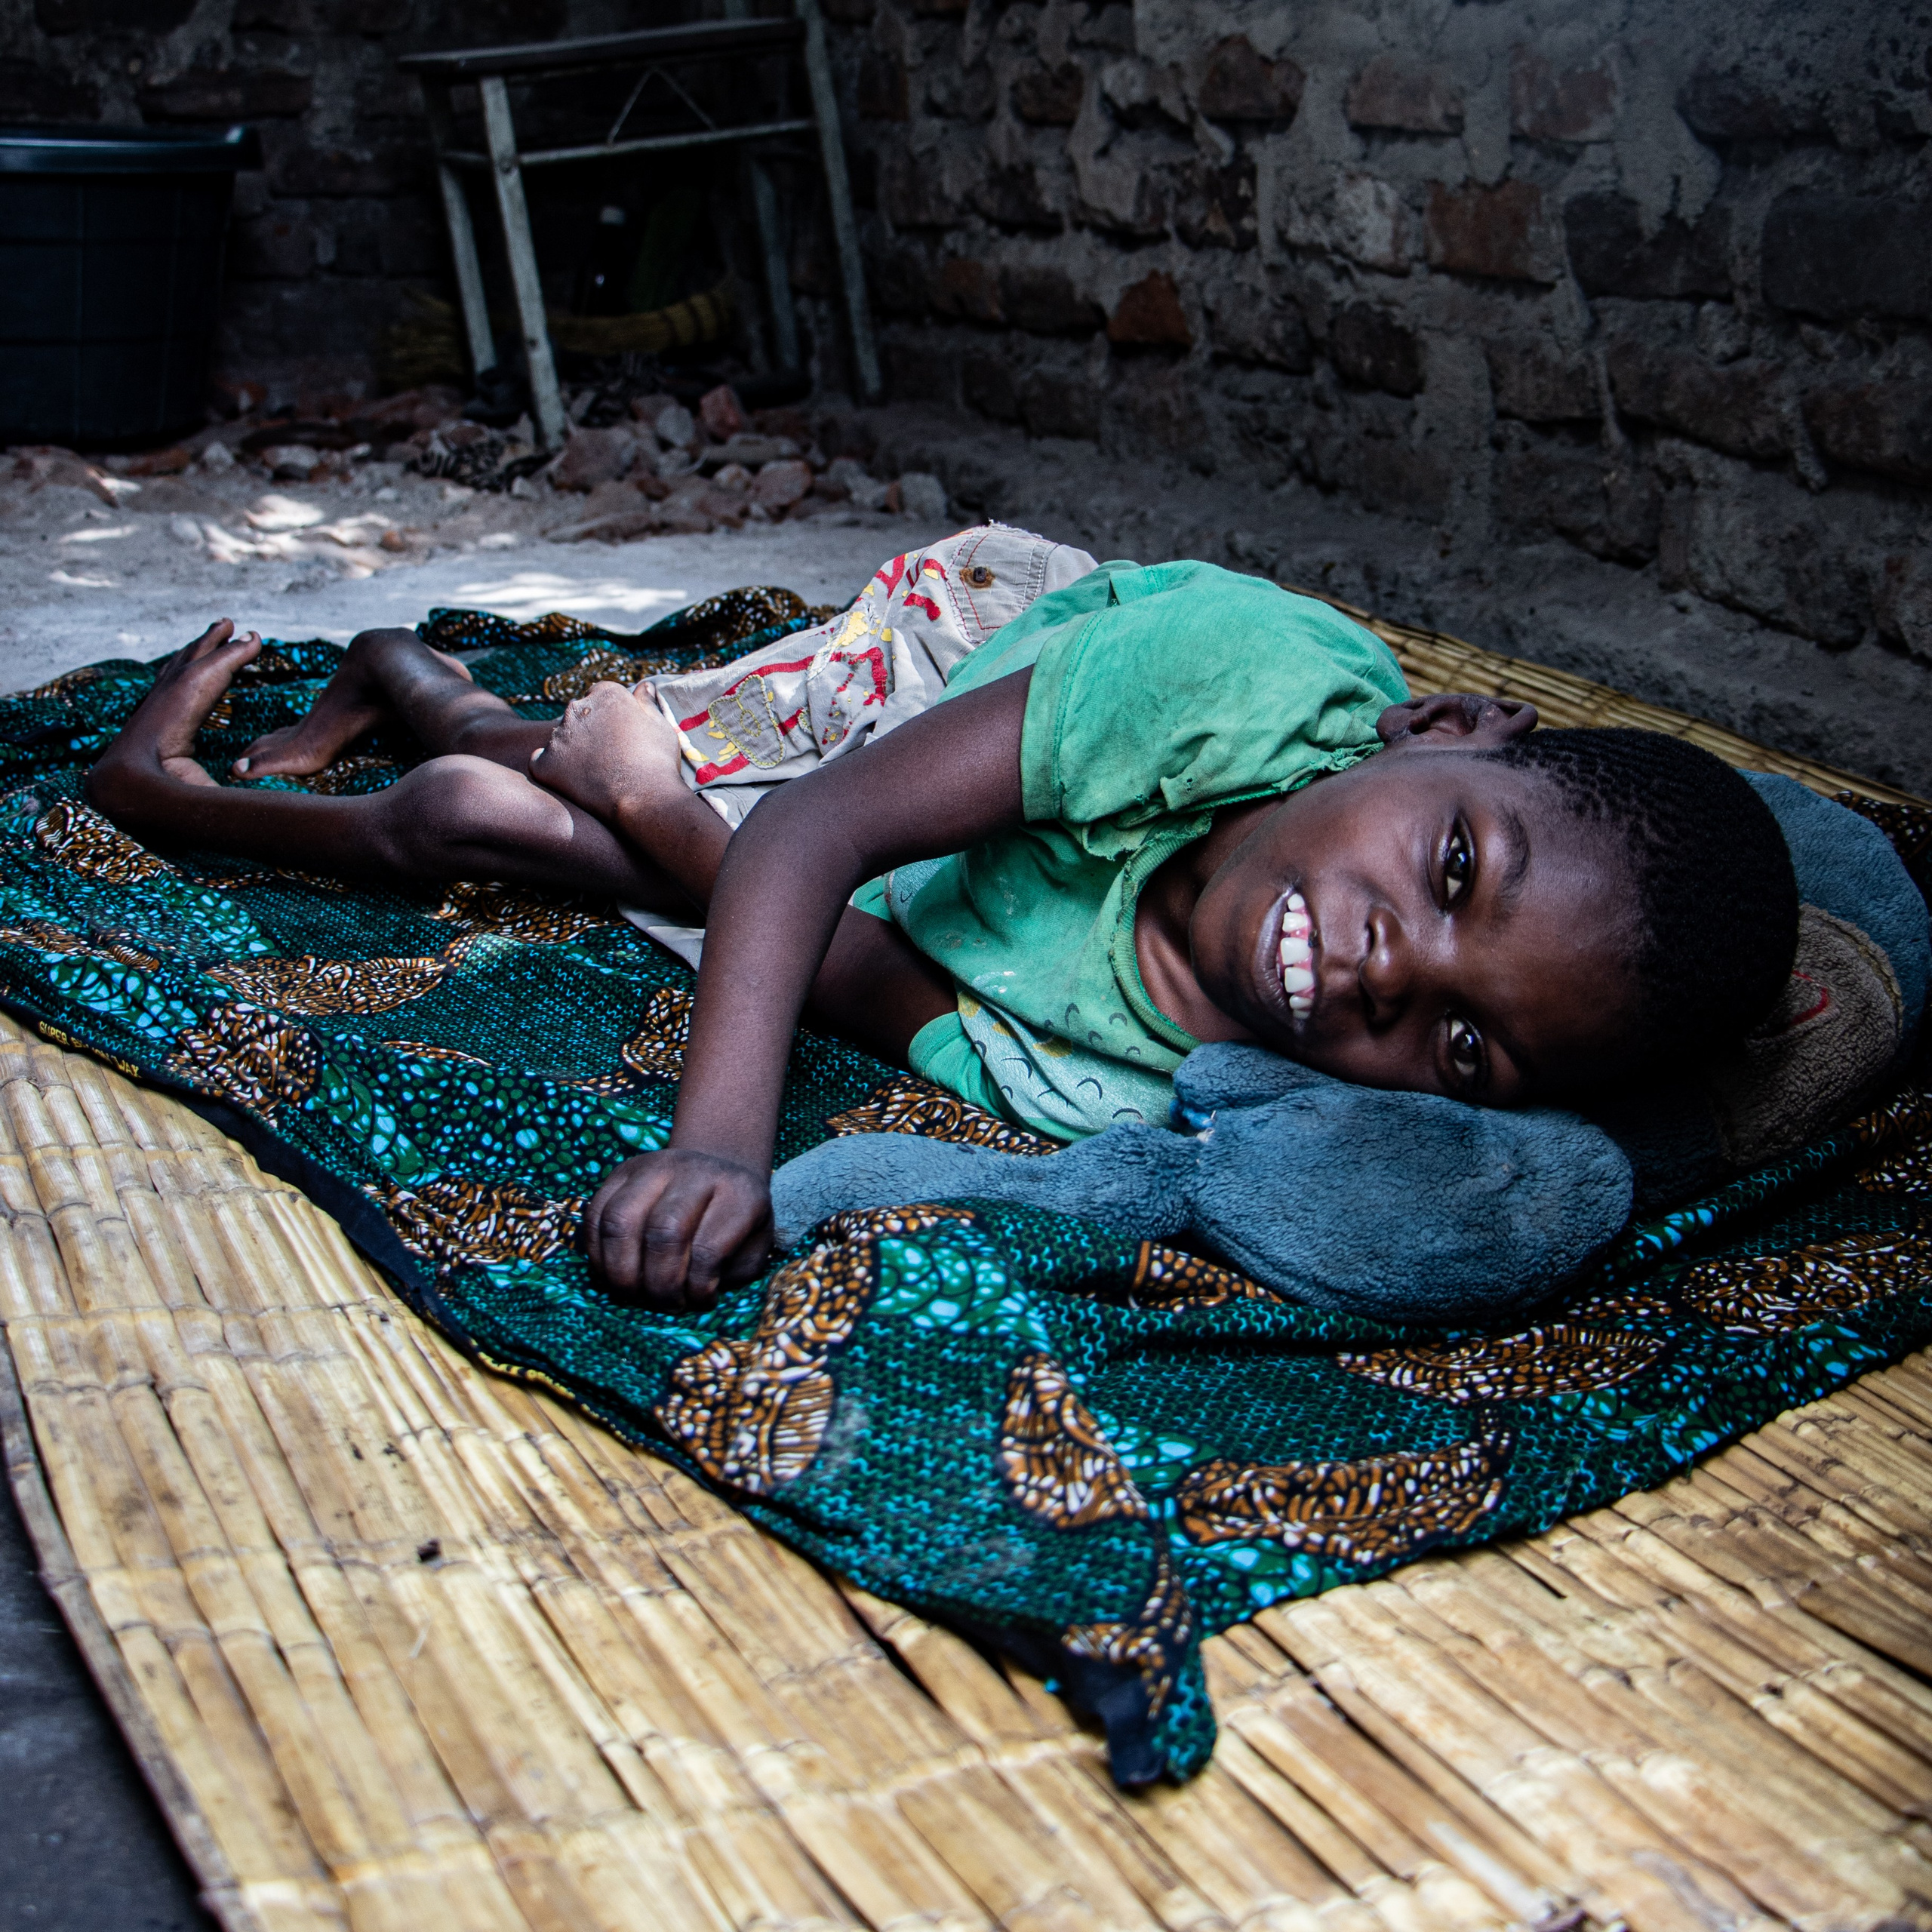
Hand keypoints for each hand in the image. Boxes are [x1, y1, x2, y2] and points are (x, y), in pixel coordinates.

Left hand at [530, 680, 687, 823]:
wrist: (644, 797)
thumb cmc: (656, 760)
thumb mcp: (659, 725)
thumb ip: (645, 702)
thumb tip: (643, 686)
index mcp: (604, 694)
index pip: (599, 695)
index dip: (610, 715)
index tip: (619, 733)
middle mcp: (576, 709)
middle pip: (578, 715)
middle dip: (589, 729)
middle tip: (609, 754)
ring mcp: (558, 736)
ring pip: (561, 738)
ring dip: (572, 748)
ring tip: (595, 771)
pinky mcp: (545, 763)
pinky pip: (541, 761)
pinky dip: (552, 768)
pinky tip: (571, 780)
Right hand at [582, 1147, 773, 1308]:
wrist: (717, 1173)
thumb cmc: (735, 1225)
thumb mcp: (752, 1250)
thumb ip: (731, 1273)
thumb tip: (693, 1294)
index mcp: (738, 1193)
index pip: (709, 1249)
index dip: (698, 1287)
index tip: (699, 1301)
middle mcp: (695, 1171)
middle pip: (662, 1233)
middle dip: (658, 1283)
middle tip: (663, 1303)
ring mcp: (654, 1166)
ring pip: (620, 1221)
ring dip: (621, 1271)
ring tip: (633, 1294)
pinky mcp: (621, 1172)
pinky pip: (595, 1215)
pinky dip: (598, 1254)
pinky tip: (613, 1274)